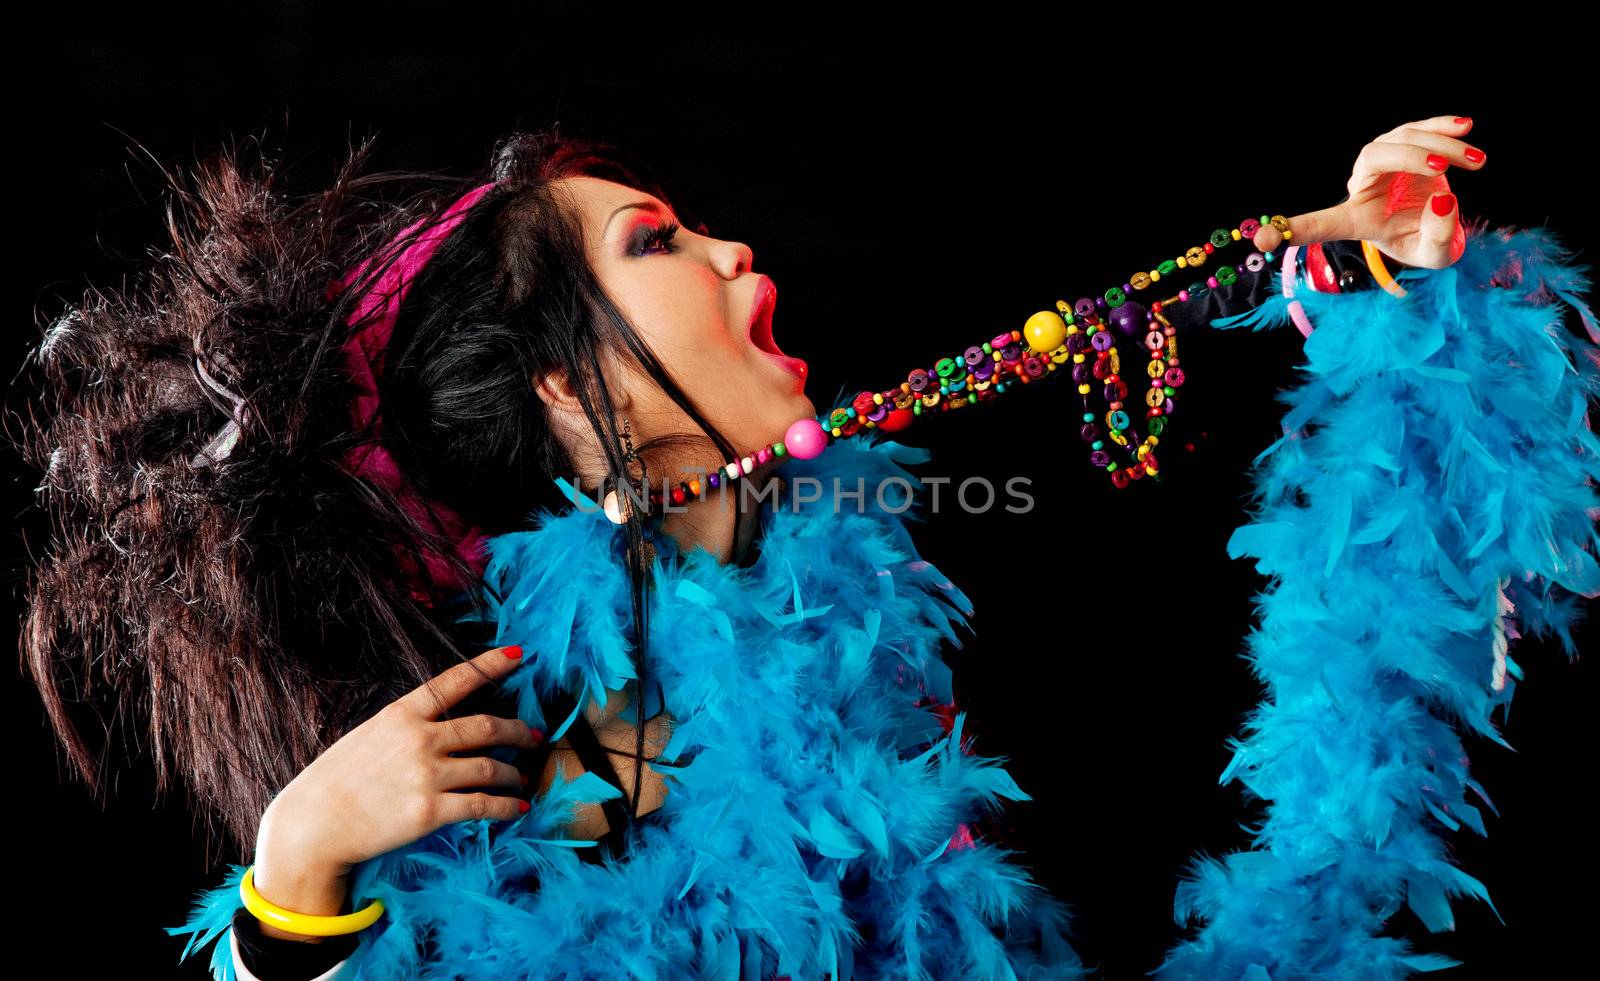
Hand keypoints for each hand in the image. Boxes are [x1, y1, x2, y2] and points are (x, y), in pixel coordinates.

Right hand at [255, 645, 542, 878]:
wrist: (310, 827)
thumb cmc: (335, 782)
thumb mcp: (367, 736)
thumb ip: (405, 727)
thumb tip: (442, 727)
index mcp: (401, 714)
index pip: (455, 680)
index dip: (491, 665)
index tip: (519, 653)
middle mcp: (419, 739)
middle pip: (486, 726)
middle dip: (518, 731)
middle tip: (534, 736)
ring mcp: (426, 776)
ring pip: (491, 768)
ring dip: (514, 774)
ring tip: (522, 780)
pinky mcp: (430, 812)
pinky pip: (483, 805)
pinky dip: (507, 807)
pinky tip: (517, 809)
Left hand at [1251, 114, 1483, 269]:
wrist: (1438, 223)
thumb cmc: (1425, 242)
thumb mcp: (1435, 254)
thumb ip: (1437, 235)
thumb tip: (1442, 199)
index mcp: (1357, 220)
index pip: (1321, 224)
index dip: (1294, 230)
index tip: (1264, 239)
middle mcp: (1363, 187)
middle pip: (1371, 157)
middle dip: (1406, 157)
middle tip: (1442, 166)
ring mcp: (1384, 163)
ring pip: (1399, 138)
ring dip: (1438, 144)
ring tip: (1477, 161)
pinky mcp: (1406, 145)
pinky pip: (1416, 127)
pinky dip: (1439, 125)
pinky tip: (1464, 125)